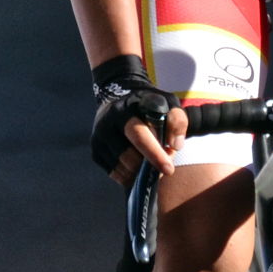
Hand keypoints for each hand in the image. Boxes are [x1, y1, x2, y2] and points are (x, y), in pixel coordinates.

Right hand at [92, 59, 186, 185]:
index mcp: (123, 110)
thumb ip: (177, 120)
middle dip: (150, 166)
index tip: (169, 169)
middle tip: (164, 163)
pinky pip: (115, 174)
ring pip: (123, 168)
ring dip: (141, 173)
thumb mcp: (166, 102)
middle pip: (129, 157)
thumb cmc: (147, 103)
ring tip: (151, 162)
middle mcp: (105, 124)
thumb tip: (175, 145)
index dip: (154, 154)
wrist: (117, 95)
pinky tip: (139, 168)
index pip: (138, 136)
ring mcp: (98, 139)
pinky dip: (130, 176)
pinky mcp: (95, 152)